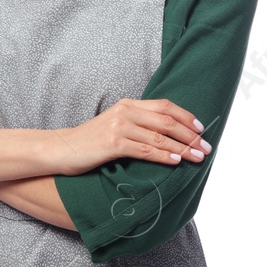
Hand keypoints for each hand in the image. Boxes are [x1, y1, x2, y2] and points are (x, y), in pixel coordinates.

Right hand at [50, 98, 210, 175]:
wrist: (59, 150)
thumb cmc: (88, 142)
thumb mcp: (114, 126)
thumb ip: (137, 124)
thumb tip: (167, 135)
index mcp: (126, 105)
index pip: (165, 106)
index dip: (187, 117)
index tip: (201, 129)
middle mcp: (124, 112)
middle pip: (167, 121)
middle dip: (191, 135)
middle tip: (206, 147)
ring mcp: (118, 127)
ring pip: (160, 137)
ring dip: (184, 148)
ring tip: (198, 157)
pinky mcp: (113, 144)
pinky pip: (146, 150)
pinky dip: (165, 156)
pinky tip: (176, 161)